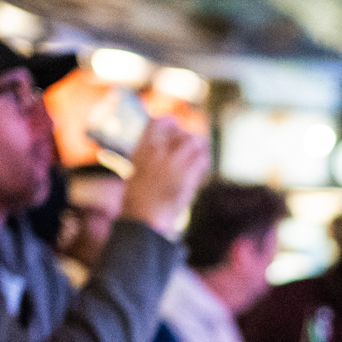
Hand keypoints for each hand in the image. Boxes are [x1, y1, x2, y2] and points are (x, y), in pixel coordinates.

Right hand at [119, 116, 209, 236]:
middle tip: (190, 149)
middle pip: (180, 131)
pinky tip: (201, 169)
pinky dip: (204, 162)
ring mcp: (173, 162)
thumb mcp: (137, 173)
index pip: (158, 121)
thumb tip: (164, 148)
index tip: (176, 129)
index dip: (171, 123)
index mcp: (142, 149)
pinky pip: (202, 159)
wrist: (143, 220)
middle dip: (188, 138)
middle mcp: (157, 151)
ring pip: (194, 141)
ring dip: (199, 148)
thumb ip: (151, 157)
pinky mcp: (187, 175)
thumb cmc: (138, 202)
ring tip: (198, 157)